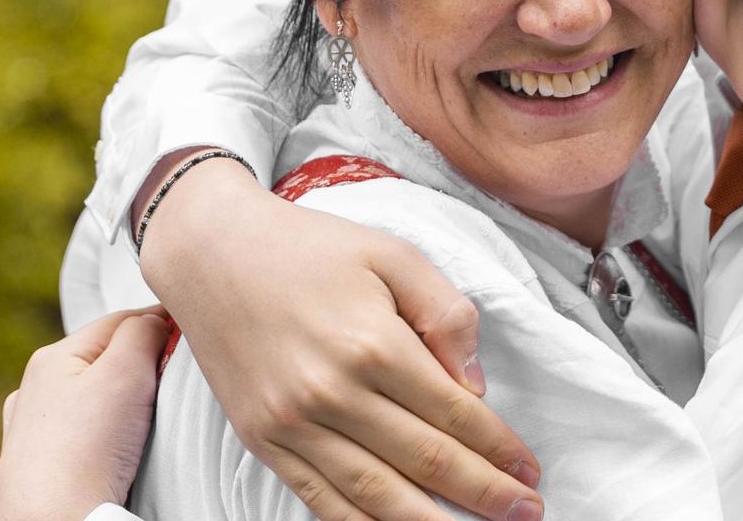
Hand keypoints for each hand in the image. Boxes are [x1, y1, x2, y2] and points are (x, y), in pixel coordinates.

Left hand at [0, 306, 170, 520]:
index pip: (121, 320)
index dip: (162, 322)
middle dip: (143, 362)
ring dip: (124, 397)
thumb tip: (156, 318)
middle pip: (107, 359)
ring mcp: (34, 430)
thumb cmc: (86, 450)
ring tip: (150, 414)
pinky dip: (107, 430)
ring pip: (95, 396)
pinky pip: (85, 432)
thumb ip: (143, 332)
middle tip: (176, 378)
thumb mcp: (125, 371)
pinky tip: (118, 444)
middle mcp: (36, 389)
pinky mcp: (42, 465)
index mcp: (53, 357)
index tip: (195, 336)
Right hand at [141, 159, 543, 520]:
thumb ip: (445, 315)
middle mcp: (331, 394)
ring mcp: (292, 425)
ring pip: (377, 496)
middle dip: (483, 493)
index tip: (529, 468)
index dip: (498, 448)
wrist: (213, 253)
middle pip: (425, 462)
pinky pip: (322, 501)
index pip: (454, 414)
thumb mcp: (393, 255)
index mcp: (372, 344)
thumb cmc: (308, 249)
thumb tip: (474, 385)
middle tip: (524, 512)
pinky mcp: (263, 442)